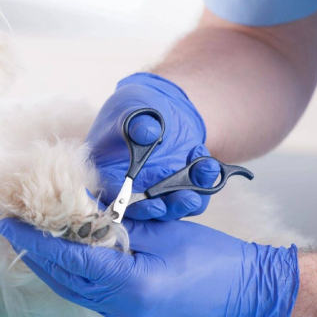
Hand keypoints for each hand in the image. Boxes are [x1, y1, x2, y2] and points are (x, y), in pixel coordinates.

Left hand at [0, 217, 298, 316]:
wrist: (250, 296)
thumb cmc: (215, 260)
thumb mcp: (164, 233)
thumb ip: (119, 225)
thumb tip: (82, 210)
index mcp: (132, 285)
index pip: (70, 258)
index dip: (36, 240)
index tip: (10, 223)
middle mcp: (121, 307)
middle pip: (63, 278)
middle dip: (34, 251)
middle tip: (11, 226)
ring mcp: (124, 316)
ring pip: (71, 288)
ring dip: (48, 263)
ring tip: (27, 238)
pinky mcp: (129, 316)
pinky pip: (87, 293)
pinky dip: (69, 272)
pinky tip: (61, 254)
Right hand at [87, 72, 219, 219]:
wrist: (160, 106)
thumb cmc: (134, 108)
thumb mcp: (130, 108)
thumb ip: (134, 122)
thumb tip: (147, 133)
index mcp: (108, 174)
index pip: (117, 198)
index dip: (134, 207)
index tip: (154, 205)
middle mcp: (132, 189)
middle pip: (147, 210)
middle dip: (170, 208)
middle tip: (188, 198)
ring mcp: (157, 189)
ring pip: (172, 206)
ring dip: (191, 197)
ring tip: (205, 171)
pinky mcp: (180, 185)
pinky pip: (193, 193)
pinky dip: (204, 183)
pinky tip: (208, 162)